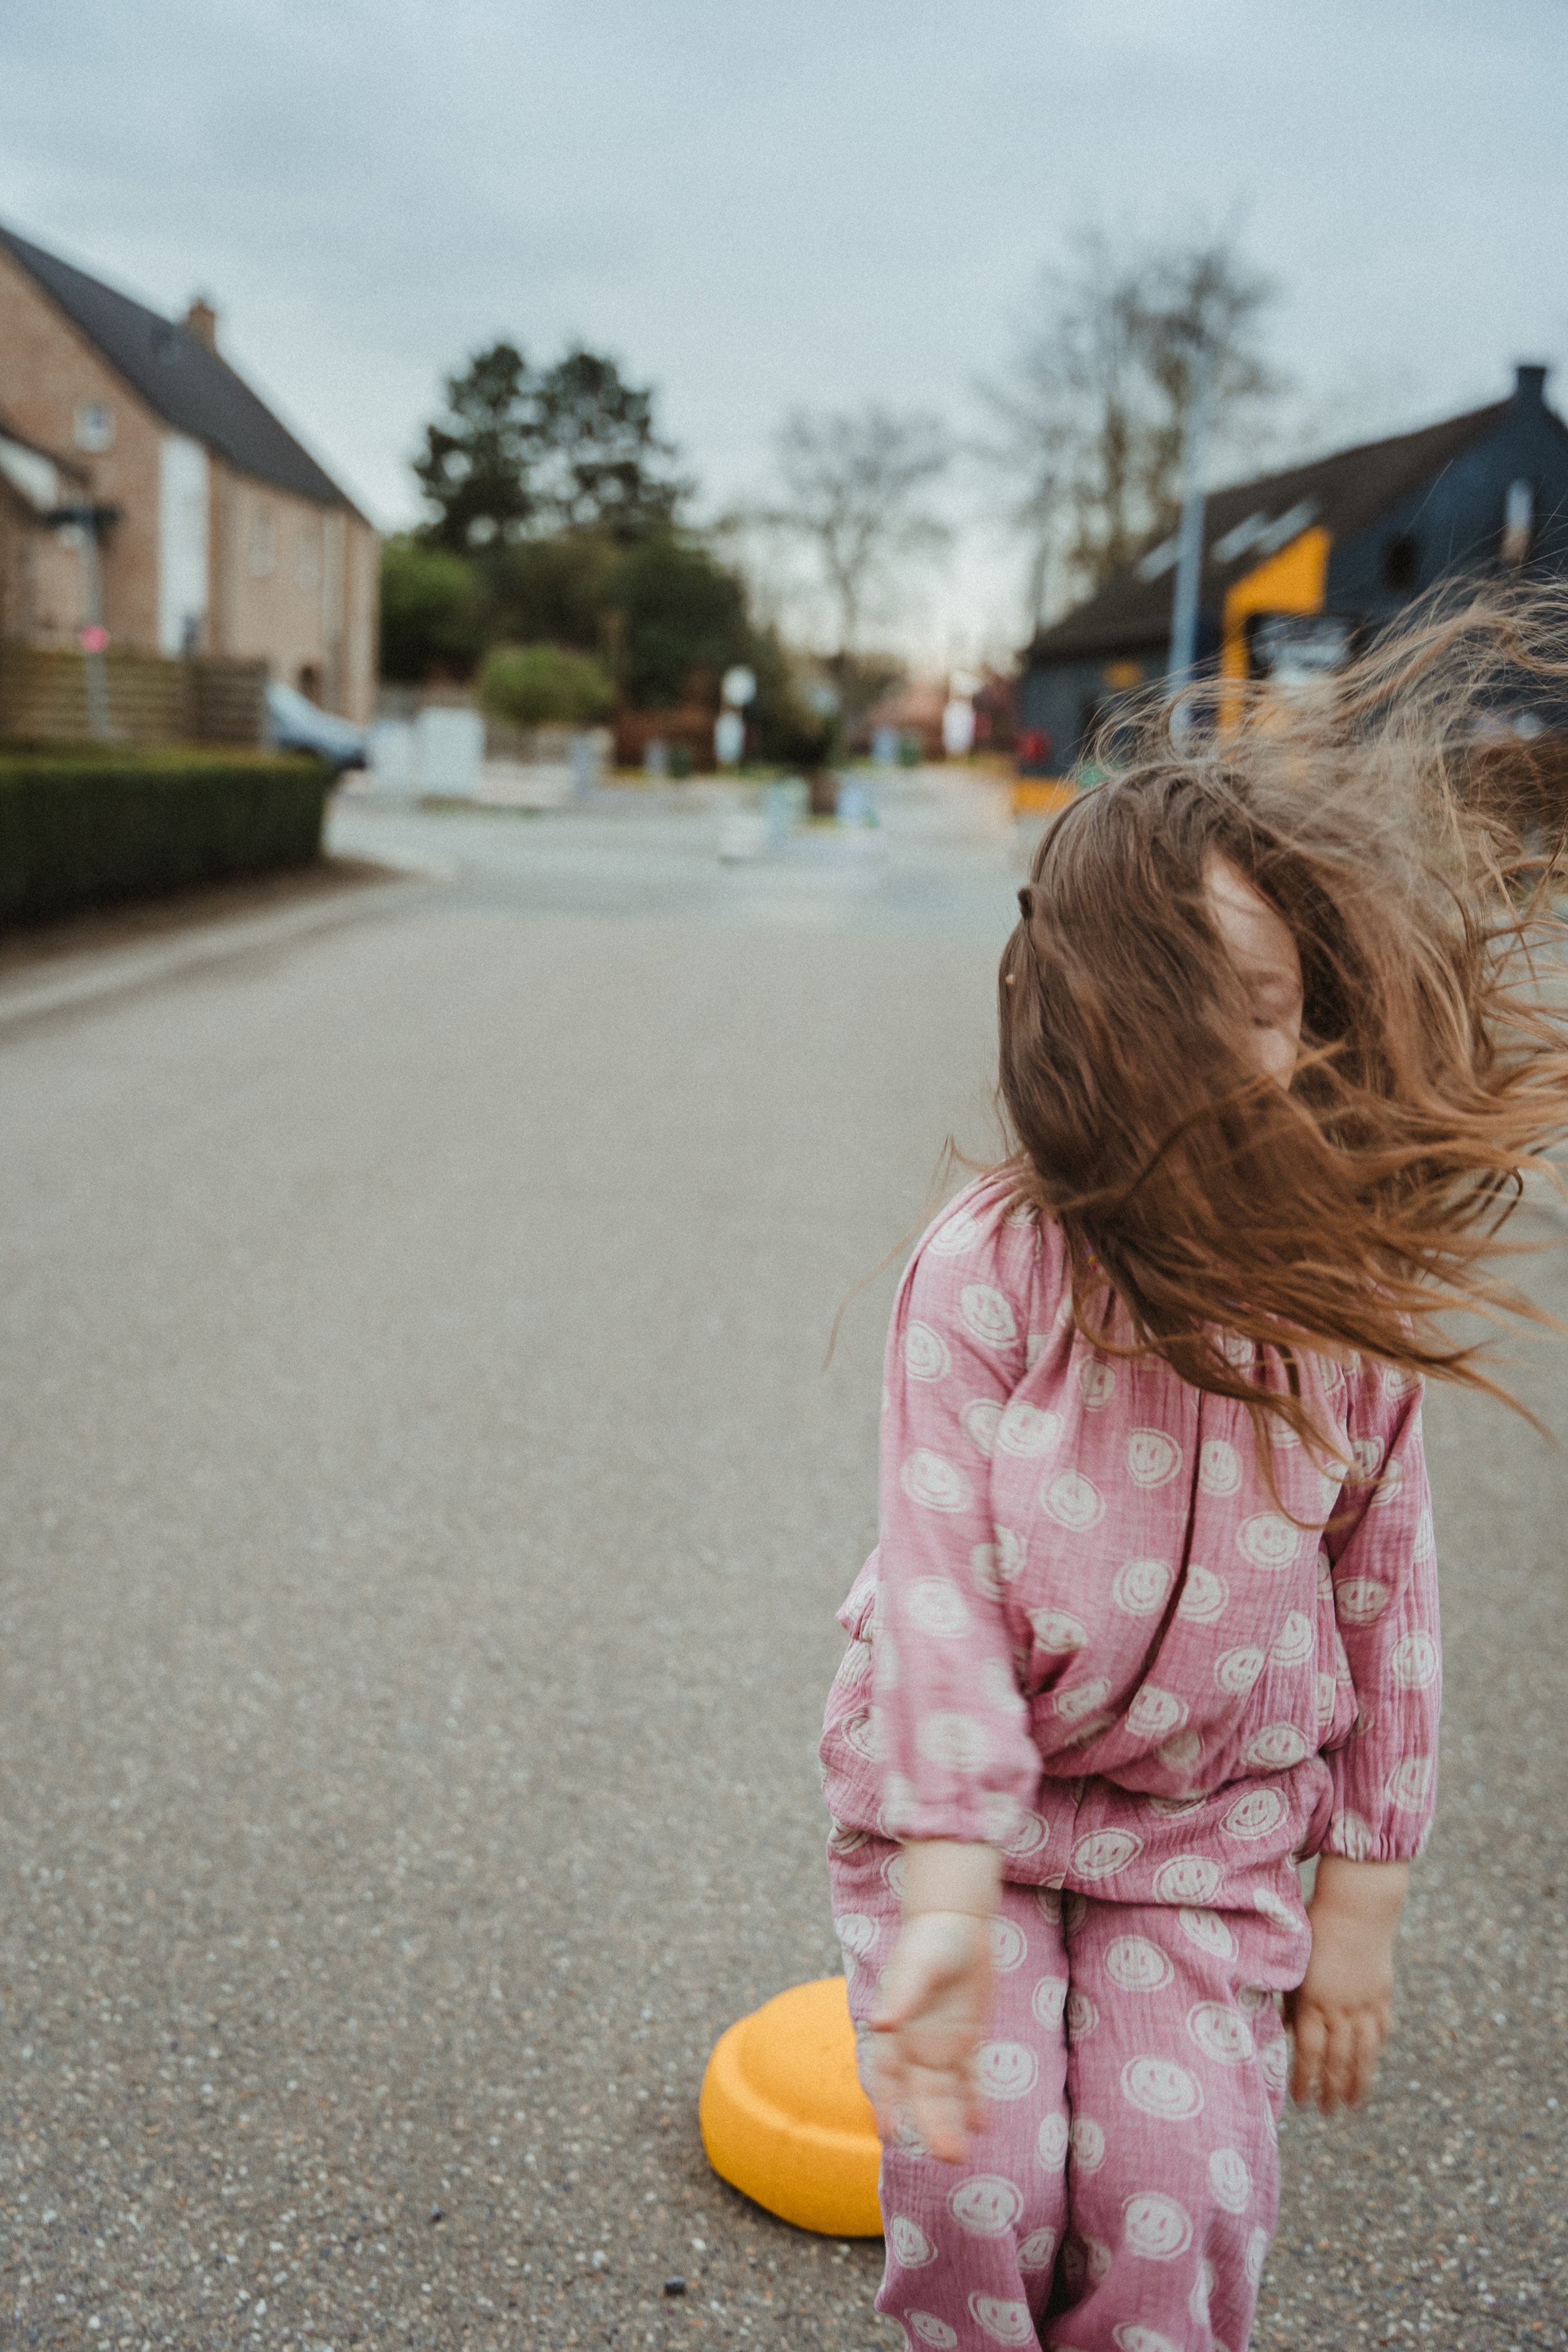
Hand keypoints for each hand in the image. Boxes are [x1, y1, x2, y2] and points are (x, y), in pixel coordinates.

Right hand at [870, 1908, 992, 2163]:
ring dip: (951, 2122)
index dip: (888, 2103)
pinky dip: (974, 2100)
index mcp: (898, 2028)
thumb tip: (880, 2024)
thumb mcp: (918, 1966)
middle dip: (931, 2125)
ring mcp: (941, 2043)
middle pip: (921, 2093)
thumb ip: (902, 1995)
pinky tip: (982, 2125)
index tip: (890, 2135)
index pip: (889, 2074)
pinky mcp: (966, 2038)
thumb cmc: (930, 1940)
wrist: (956, 1923)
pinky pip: (970, 2077)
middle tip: (945, 2157)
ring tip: (960, 2156)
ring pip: (945, 2092)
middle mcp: (916, 2043)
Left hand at [1285, 1856, 1408, 2114]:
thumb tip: (1280, 2030)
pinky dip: (1375, 2053)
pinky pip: (1380, 2033)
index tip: (1299, 2101)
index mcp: (1313, 2000)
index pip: (1308, 2051)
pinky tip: (1371, 2068)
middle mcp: (1341, 2008)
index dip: (1304, 2079)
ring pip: (1363, 2054)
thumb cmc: (1313, 1928)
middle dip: (1331, 2091)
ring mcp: (1365, 2004)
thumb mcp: (1293, 1963)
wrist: (1357, 1906)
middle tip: (1327, 2114)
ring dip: (1358, 2083)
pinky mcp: (1382, 1996)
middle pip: (1337, 2060)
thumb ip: (1287, 1999)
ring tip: (1352, 2107)